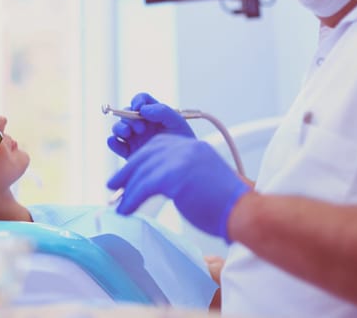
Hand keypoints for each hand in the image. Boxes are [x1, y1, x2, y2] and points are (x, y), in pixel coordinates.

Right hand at [107, 93, 194, 158]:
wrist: (181, 166)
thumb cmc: (182, 142)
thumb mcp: (177, 123)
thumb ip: (162, 111)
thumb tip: (142, 109)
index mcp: (153, 113)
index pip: (141, 100)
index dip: (138, 101)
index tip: (139, 107)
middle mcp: (141, 123)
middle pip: (126, 113)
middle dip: (130, 118)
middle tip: (141, 129)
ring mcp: (134, 137)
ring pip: (118, 127)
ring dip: (120, 128)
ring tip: (128, 134)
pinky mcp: (128, 151)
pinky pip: (114, 144)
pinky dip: (112, 142)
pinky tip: (116, 142)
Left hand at [107, 134, 250, 241]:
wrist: (243, 210)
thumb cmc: (224, 202)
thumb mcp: (200, 177)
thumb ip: (180, 173)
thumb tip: (158, 183)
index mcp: (191, 146)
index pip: (157, 147)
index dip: (138, 161)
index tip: (126, 174)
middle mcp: (185, 148)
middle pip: (146, 155)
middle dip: (127, 172)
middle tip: (113, 186)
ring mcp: (180, 159)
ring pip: (143, 171)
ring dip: (128, 190)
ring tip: (118, 205)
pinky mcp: (175, 175)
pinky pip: (144, 186)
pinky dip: (131, 199)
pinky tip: (126, 210)